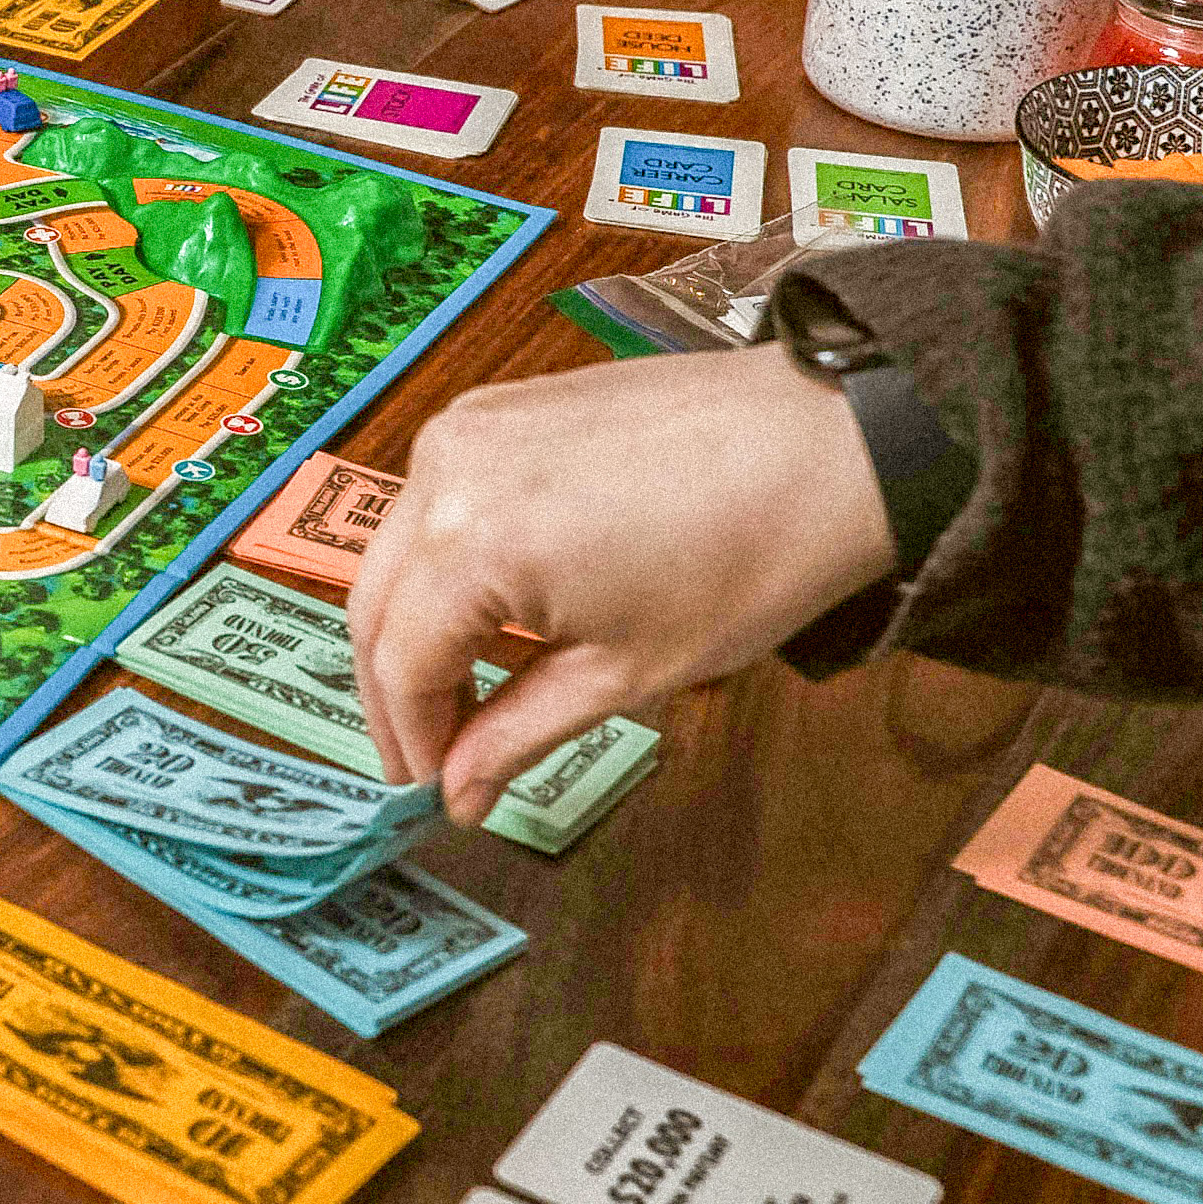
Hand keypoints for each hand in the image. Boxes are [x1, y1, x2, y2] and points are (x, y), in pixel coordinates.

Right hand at [347, 348, 899, 825]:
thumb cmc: (746, 558)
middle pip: (373, 604)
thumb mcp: (626, 672)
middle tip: (429, 758)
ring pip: (397, 551)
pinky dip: (443, 562)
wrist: (829, 443)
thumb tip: (459, 794)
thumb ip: (518, 732)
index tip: (434, 790)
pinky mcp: (494, 408)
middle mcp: (440, 474)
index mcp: (469, 546)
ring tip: (460, 691)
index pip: (400, 663)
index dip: (412, 738)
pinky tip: (485, 609)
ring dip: (414, 625)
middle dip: (395, 691)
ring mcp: (463, 430)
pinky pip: (433, 499)